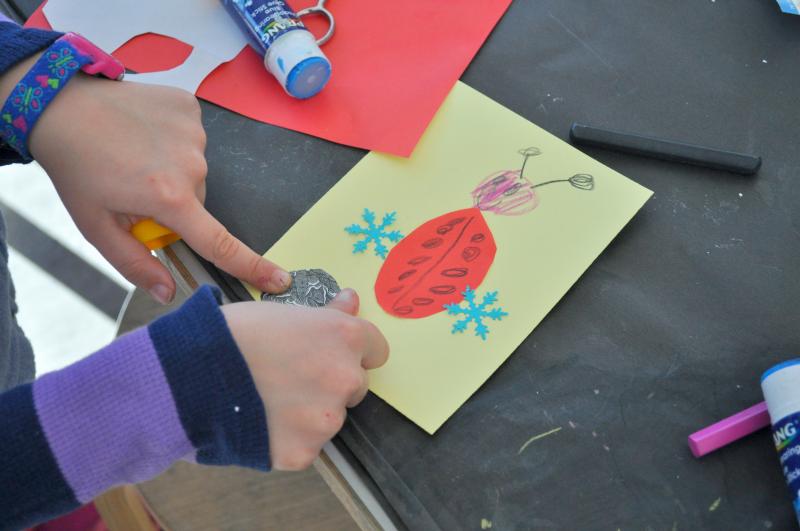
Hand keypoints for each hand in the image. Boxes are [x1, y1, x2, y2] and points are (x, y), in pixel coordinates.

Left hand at [11, 64, 289, 302]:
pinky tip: (145, 133)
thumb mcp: (96, 226)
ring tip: (135, 154)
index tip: (280, 279)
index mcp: (169, 198)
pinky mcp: (191, 108)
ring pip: (196, 170)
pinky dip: (173, 141)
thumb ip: (135, 263)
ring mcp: (194, 132)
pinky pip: (193, 138)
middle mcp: (191, 165)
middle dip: (175, 204)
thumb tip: (169, 292)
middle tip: (135, 188)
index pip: (220, 243)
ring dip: (173, 170)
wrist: (61, 105)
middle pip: (199, 202)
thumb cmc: (77, 168)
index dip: (252, 265)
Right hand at [222, 288, 389, 470]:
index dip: (352, 350)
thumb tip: (351, 301)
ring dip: (310, 412)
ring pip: (330, 417)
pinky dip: (289, 439)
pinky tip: (261, 422)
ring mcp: (327, 419)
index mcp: (344, 337)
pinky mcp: (305, 452)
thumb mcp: (283, 311)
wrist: (188, 377)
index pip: (376, 348)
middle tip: (290, 377)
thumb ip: (326, 314)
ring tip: (268, 400)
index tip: (330, 353)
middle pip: (355, 384)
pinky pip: (307, 446)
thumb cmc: (232, 334)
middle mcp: (345, 378)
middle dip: (330, 382)